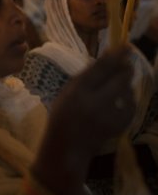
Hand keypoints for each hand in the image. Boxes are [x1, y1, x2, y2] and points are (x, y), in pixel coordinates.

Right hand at [33, 46, 134, 194]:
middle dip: (126, 69)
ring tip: (116, 87)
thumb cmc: (63, 117)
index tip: (126, 45)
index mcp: (75, 92)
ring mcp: (108, 116)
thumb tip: (108, 57)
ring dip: (125, 85)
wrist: (67, 149)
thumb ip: (84, 77)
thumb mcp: (66, 93)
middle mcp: (93, 103)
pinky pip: (130, 105)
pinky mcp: (119, 126)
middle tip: (128, 63)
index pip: (100, 69)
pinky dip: (127, 101)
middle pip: (119, 78)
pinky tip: (118, 103)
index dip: (115, 55)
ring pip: (127, 90)